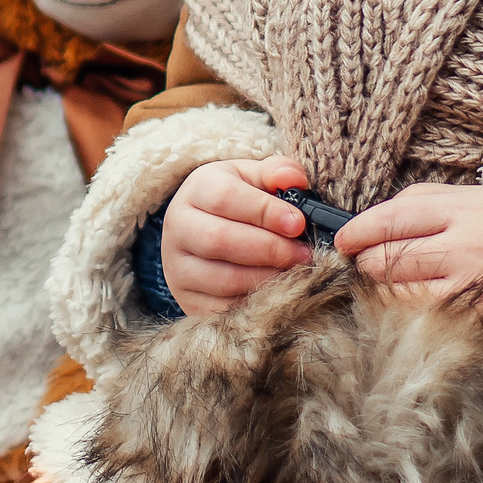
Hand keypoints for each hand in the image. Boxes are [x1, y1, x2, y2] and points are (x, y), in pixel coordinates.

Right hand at [161, 157, 313, 316]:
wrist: (200, 231)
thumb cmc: (237, 201)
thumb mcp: (252, 178)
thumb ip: (276, 172)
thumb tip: (295, 179)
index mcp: (196, 189)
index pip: (225, 198)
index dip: (264, 212)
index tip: (298, 223)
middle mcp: (179, 226)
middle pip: (220, 240)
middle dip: (269, 249)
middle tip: (304, 254)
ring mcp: (178, 267)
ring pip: (222, 279)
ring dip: (266, 278)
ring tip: (294, 273)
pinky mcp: (187, 299)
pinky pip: (222, 309)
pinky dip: (254, 304)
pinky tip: (276, 294)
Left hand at [337, 182, 482, 336]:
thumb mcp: (480, 198)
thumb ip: (428, 202)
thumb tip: (375, 218)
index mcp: (464, 212)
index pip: (391, 220)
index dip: (357, 231)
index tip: (343, 239)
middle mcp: (464, 249)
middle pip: (386, 260)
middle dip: (365, 262)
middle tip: (363, 262)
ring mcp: (470, 290)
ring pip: (397, 294)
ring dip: (381, 290)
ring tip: (386, 282)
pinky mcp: (477, 323)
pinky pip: (423, 319)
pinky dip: (407, 313)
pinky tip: (411, 305)